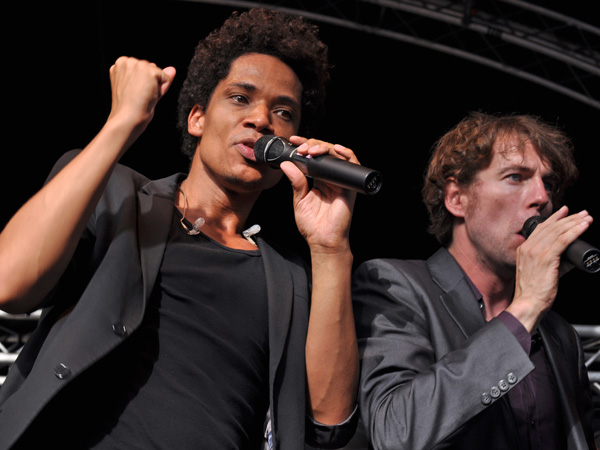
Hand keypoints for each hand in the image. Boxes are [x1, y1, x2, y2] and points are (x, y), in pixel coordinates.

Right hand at [108, 57, 175, 138]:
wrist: (127, 117)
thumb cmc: (130, 107)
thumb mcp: (140, 87)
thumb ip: (155, 75)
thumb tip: (173, 69)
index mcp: (121, 64)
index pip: (143, 68)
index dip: (143, 82)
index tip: (134, 92)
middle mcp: (127, 61)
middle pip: (152, 68)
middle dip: (151, 82)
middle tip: (140, 95)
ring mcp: (138, 64)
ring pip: (159, 73)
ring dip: (157, 86)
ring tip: (143, 95)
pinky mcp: (149, 71)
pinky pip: (167, 79)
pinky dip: (163, 89)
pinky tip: (150, 95)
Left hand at [280, 135, 357, 252]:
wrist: (323, 241)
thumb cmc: (312, 225)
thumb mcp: (300, 200)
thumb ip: (296, 181)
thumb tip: (286, 164)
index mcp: (319, 180)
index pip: (314, 157)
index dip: (305, 146)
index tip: (294, 142)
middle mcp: (331, 178)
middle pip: (325, 152)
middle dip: (313, 144)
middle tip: (302, 148)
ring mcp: (341, 181)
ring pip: (337, 154)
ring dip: (325, 147)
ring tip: (312, 150)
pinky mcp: (349, 186)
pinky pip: (353, 165)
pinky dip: (347, 154)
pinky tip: (336, 149)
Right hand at [509, 206, 592, 330]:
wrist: (527, 303)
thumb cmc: (533, 292)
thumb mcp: (542, 272)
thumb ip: (557, 262)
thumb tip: (571, 257)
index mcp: (524, 249)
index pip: (541, 228)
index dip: (554, 218)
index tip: (565, 211)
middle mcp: (528, 248)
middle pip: (551, 227)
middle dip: (569, 218)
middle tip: (582, 214)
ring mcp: (536, 252)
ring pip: (558, 231)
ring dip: (574, 223)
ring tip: (586, 219)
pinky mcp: (546, 258)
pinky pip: (562, 241)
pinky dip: (574, 232)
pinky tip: (583, 227)